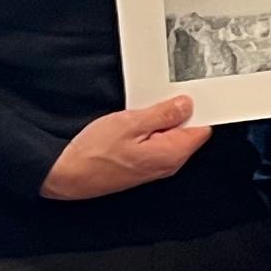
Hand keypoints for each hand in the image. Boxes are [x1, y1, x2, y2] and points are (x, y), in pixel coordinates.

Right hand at [41, 93, 206, 200]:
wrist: (69, 176)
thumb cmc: (95, 154)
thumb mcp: (130, 123)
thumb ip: (163, 115)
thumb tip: (186, 105)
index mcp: (172, 154)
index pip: (201, 128)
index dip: (196, 109)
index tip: (184, 95)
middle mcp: (168, 164)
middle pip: (186, 131)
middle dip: (176, 114)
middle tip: (154, 102)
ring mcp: (155, 166)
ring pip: (169, 136)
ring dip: (159, 122)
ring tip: (138, 114)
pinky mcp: (143, 165)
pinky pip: (156, 143)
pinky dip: (148, 131)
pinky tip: (132, 125)